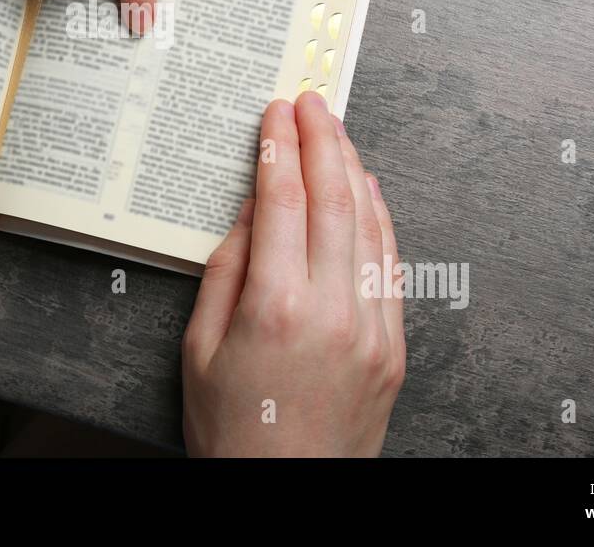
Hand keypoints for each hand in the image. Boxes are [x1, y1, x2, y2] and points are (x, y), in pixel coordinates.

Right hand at [182, 92, 405, 456]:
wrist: (289, 493)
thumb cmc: (234, 429)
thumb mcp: (200, 348)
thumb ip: (226, 270)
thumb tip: (253, 208)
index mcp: (275, 308)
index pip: (282, 201)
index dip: (279, 148)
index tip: (275, 113)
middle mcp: (331, 310)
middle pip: (332, 199)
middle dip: (321, 140)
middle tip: (311, 101)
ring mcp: (371, 328)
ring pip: (367, 224)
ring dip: (352, 169)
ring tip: (336, 131)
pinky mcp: (393, 346)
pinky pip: (388, 264)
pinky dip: (379, 218)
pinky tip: (367, 190)